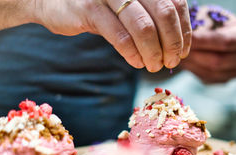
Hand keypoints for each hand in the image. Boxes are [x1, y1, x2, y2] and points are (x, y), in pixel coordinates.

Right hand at [33, 0, 191, 71]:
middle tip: (172, 62)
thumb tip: (178, 42)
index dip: (184, 30)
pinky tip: (137, 63)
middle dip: (173, 43)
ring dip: (154, 53)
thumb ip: (151, 15)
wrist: (52, 0)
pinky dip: (133, 54)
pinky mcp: (89, 8)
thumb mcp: (128, 4)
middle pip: (165, 14)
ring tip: (155, 66)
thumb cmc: (98, 6)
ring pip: (144, 28)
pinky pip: (120, 37)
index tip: (184, 51)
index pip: (176, 3)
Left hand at [181, 6, 235, 83]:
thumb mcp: (209, 17)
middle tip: (176, 48)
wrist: (217, 34)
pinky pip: (206, 78)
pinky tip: (185, 60)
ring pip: (210, 71)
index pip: (225, 42)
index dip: (204, 41)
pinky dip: (193, 69)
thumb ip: (202, 27)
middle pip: (218, 61)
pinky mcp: (225, 80)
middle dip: (195, 54)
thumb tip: (187, 39)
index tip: (184, 38)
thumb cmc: (212, 21)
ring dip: (191, 63)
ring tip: (178, 53)